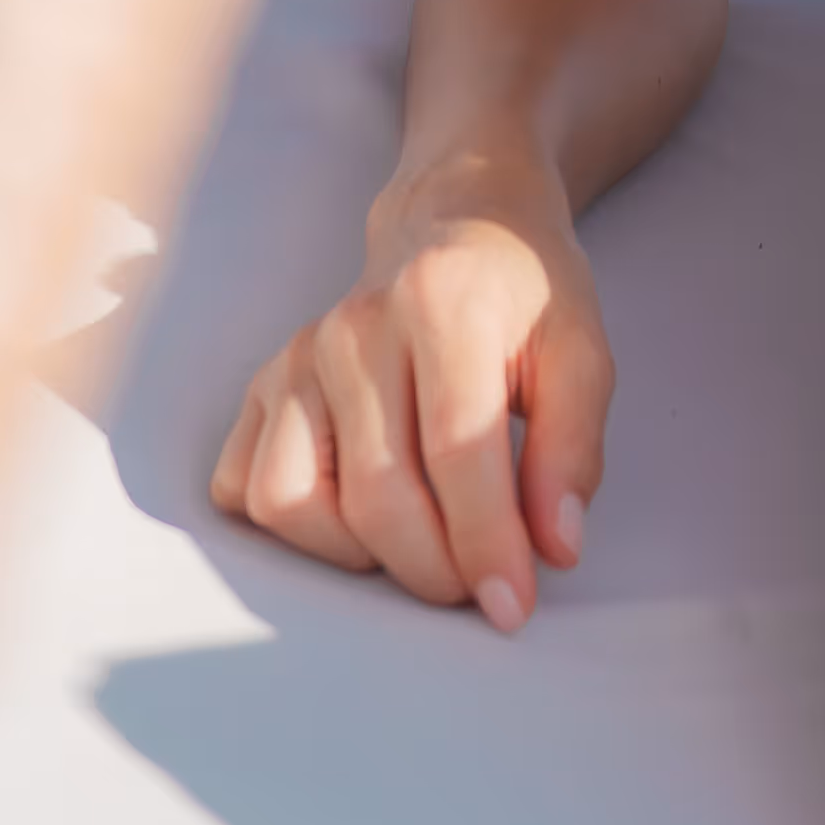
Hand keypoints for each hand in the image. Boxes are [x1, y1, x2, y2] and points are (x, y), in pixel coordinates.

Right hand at [211, 162, 613, 628]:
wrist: (457, 218)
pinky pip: (245, 487)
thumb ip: (573, 446)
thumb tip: (555, 548)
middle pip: (375, 493)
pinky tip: (356, 512)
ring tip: (421, 541)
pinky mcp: (263, 383)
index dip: (487, 545)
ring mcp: (297, 354)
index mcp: (441, 302)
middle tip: (478, 584)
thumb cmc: (522, 291)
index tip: (515, 606)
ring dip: (356, 554)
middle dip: (432, 569)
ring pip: (291, 501)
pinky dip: (294, 525)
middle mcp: (354, 327)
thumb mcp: (580, 347)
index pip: (458, 451)